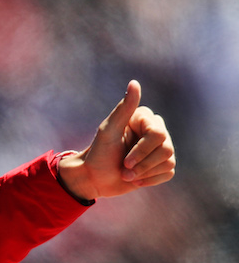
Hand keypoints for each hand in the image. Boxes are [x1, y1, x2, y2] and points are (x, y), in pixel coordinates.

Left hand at [57, 80, 175, 200]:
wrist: (94, 178)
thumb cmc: (99, 153)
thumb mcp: (108, 130)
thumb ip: (123, 108)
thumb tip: (134, 83)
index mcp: (145, 119)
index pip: (158, 135)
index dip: (141, 151)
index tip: (124, 161)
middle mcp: (157, 130)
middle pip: (166, 149)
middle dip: (142, 163)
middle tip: (123, 168)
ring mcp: (161, 148)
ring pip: (169, 162)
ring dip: (144, 173)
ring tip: (126, 174)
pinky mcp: (162, 165)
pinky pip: (169, 173)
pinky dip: (150, 180)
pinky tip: (135, 179)